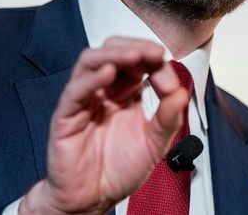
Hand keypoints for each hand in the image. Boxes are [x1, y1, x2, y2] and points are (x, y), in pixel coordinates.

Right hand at [19, 38, 188, 214]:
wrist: (93, 198)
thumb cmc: (116, 171)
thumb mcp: (154, 144)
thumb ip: (168, 118)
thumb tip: (181, 92)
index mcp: (124, 95)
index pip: (137, 64)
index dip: (155, 63)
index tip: (170, 73)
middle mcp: (103, 92)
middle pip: (112, 52)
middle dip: (135, 48)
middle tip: (155, 53)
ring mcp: (84, 100)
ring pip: (91, 62)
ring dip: (114, 54)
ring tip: (135, 56)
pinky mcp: (66, 114)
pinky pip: (76, 90)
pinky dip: (92, 78)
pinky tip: (109, 73)